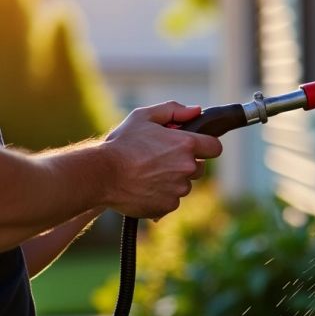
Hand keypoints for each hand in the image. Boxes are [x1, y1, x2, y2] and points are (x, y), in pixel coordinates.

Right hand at [101, 101, 222, 218]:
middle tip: (160, 160)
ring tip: (146, 174)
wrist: (100, 175)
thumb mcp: (143, 117)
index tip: (195, 148)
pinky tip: (143, 187)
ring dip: (172, 181)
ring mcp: (179, 188)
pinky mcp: (168, 205)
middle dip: (185, 163)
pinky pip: (171, 200)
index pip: (215, 147)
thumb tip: (196, 110)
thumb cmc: (121, 144)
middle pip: (199, 167)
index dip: (206, 147)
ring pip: (184, 185)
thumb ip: (173, 110)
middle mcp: (187, 167)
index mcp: (186, 144)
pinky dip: (161, 196)